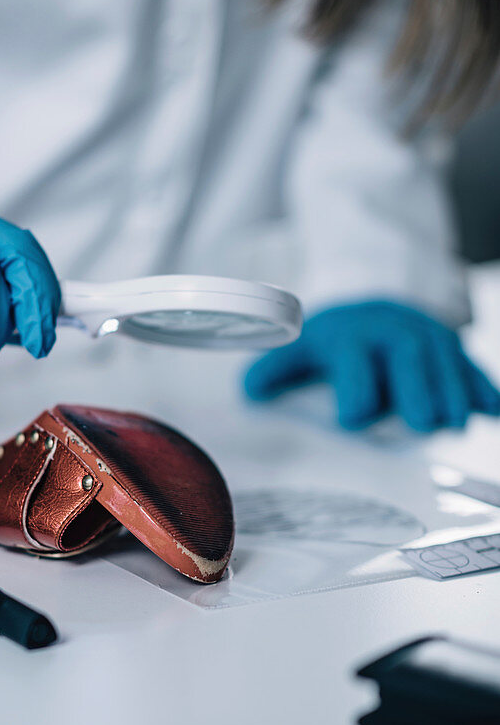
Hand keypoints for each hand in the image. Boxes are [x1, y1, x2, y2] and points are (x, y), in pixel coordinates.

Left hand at [244, 300, 499, 431]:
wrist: (381, 300)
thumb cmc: (339, 335)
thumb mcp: (304, 342)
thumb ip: (277, 368)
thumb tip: (248, 391)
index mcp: (354, 336)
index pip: (355, 360)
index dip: (355, 387)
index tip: (353, 417)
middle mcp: (396, 335)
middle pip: (410, 359)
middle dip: (418, 388)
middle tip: (424, 423)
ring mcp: (431, 341)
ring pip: (448, 364)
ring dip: (454, 393)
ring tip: (457, 424)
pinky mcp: (456, 352)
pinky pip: (475, 369)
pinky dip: (485, 389)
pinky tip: (494, 410)